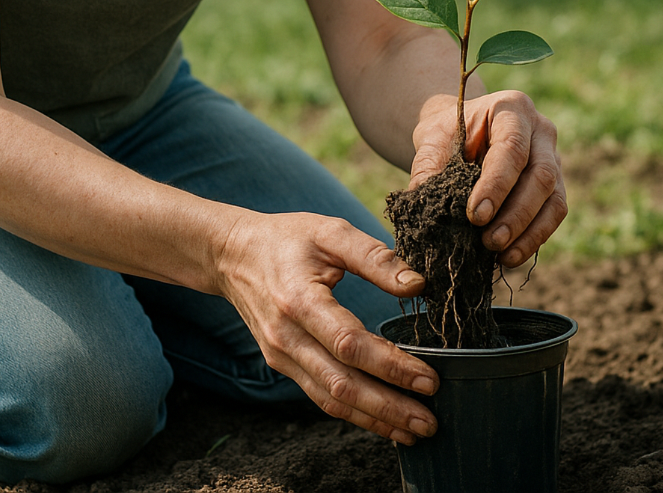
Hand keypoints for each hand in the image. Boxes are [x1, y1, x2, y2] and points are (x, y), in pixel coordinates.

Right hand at [214, 211, 438, 444]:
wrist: (232, 254)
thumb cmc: (286, 238)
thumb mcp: (329, 232)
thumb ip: (373, 256)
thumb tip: (417, 285)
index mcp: (299, 300)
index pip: (349, 344)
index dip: (390, 366)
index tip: (429, 379)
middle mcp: (286, 336)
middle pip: (341, 384)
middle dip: (389, 408)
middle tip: (430, 422)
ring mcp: (281, 355)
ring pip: (331, 399)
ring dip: (374, 420)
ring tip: (414, 431)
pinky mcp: (282, 363)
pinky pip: (320, 395)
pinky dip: (353, 413)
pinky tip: (382, 421)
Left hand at [410, 90, 565, 267]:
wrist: (460, 134)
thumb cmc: (447, 134)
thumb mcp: (432, 141)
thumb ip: (429, 168)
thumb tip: (424, 205)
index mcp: (512, 108)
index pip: (512, 148)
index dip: (497, 184)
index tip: (474, 216)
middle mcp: (541, 130)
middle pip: (541, 175)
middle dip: (516, 214)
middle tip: (489, 241)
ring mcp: (554, 157)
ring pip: (554, 199)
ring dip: (529, 232)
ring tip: (501, 256)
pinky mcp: (556, 185)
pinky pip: (554, 214)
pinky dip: (534, 238)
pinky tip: (510, 256)